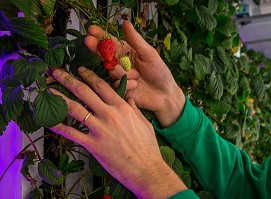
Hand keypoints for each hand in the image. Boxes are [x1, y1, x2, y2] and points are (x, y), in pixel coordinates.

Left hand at [50, 67, 186, 198]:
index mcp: (122, 107)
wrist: (146, 169)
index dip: (88, 75)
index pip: (101, 86)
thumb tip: (129, 98)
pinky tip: (48, 120)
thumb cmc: (148, 147)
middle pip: (84, 92)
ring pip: (75, 108)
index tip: (79, 69)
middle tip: (55, 72)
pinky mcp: (92, 145)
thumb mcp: (144, 123)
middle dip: (68, 79)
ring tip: (48, 90)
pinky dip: (58, 126)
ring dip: (59, 97)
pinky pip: (71, 133)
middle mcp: (109, 114)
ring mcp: (99, 129)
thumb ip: (135, 108)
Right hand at [85, 21, 185, 126]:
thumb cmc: (159, 72)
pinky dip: (127, 84)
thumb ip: (135, 40)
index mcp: (127, 51)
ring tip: (138, 76)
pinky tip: (136, 85)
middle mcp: (120, 62)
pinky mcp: (118, 89)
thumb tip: (125, 22)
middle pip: (104, 55)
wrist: (164, 94)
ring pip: (111, 70)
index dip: (100, 36)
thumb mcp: (149, 54)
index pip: (111, 42)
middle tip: (88, 41)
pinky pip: (115, 83)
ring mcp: (118, 76)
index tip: (91, 30)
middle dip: (97, 48)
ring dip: (124, 72)